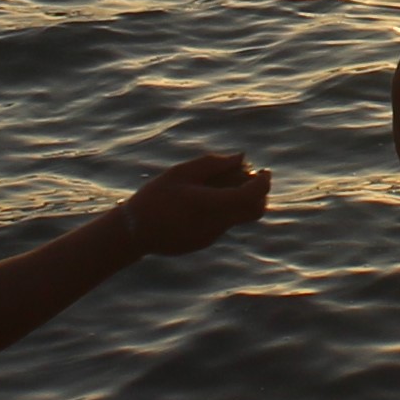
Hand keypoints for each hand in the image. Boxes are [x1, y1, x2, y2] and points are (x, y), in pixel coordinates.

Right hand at [119, 152, 270, 256]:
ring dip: (242, 200)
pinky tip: (205, 199)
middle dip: (259, 194)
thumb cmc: (155, 197)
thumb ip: (212, 164)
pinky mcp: (205, 241)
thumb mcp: (180, 173)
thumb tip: (241, 158)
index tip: (264, 171)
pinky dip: (226, 209)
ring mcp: (212, 235)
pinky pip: (225, 223)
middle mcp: (215, 223)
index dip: (264, 182)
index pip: (251, 195)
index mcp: (209, 204)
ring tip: (223, 184)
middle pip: (255, 211)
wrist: (135, 232)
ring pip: (240, 217)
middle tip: (249, 177)